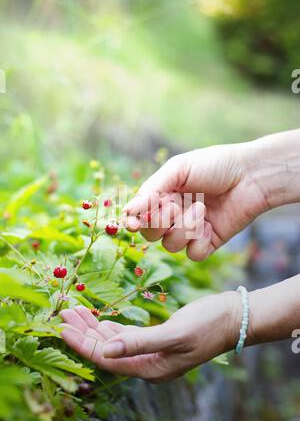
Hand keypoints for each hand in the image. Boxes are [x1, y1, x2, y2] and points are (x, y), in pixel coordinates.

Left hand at [61, 292, 239, 382]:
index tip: (62, 327)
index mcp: (150, 369)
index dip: (82, 344)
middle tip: (63, 312)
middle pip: (106, 350)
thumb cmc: (209, 325)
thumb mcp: (175, 334)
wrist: (233, 317)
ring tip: (74, 309)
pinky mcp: (156, 338)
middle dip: (83, 332)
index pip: (106, 359)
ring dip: (94, 327)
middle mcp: (147, 364)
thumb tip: (104, 352)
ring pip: (113, 341)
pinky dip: (110, 326)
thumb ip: (139, 343)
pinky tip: (98, 318)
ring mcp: (151, 351)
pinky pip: (126, 336)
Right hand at [124, 142, 267, 261]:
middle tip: (175, 206)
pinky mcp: (208, 242)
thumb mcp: (179, 170)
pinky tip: (210, 225)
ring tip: (202, 209)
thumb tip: (128, 211)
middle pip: (150, 235)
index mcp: (162, 196)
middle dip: (160, 223)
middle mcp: (173, 215)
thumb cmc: (214, 165)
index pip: (139, 216)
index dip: (134, 222)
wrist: (251, 175)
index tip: (133, 223)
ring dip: (185, 228)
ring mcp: (190, 230)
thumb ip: (153, 190)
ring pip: (171, 246)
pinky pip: (193, 254)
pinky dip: (200, 242)